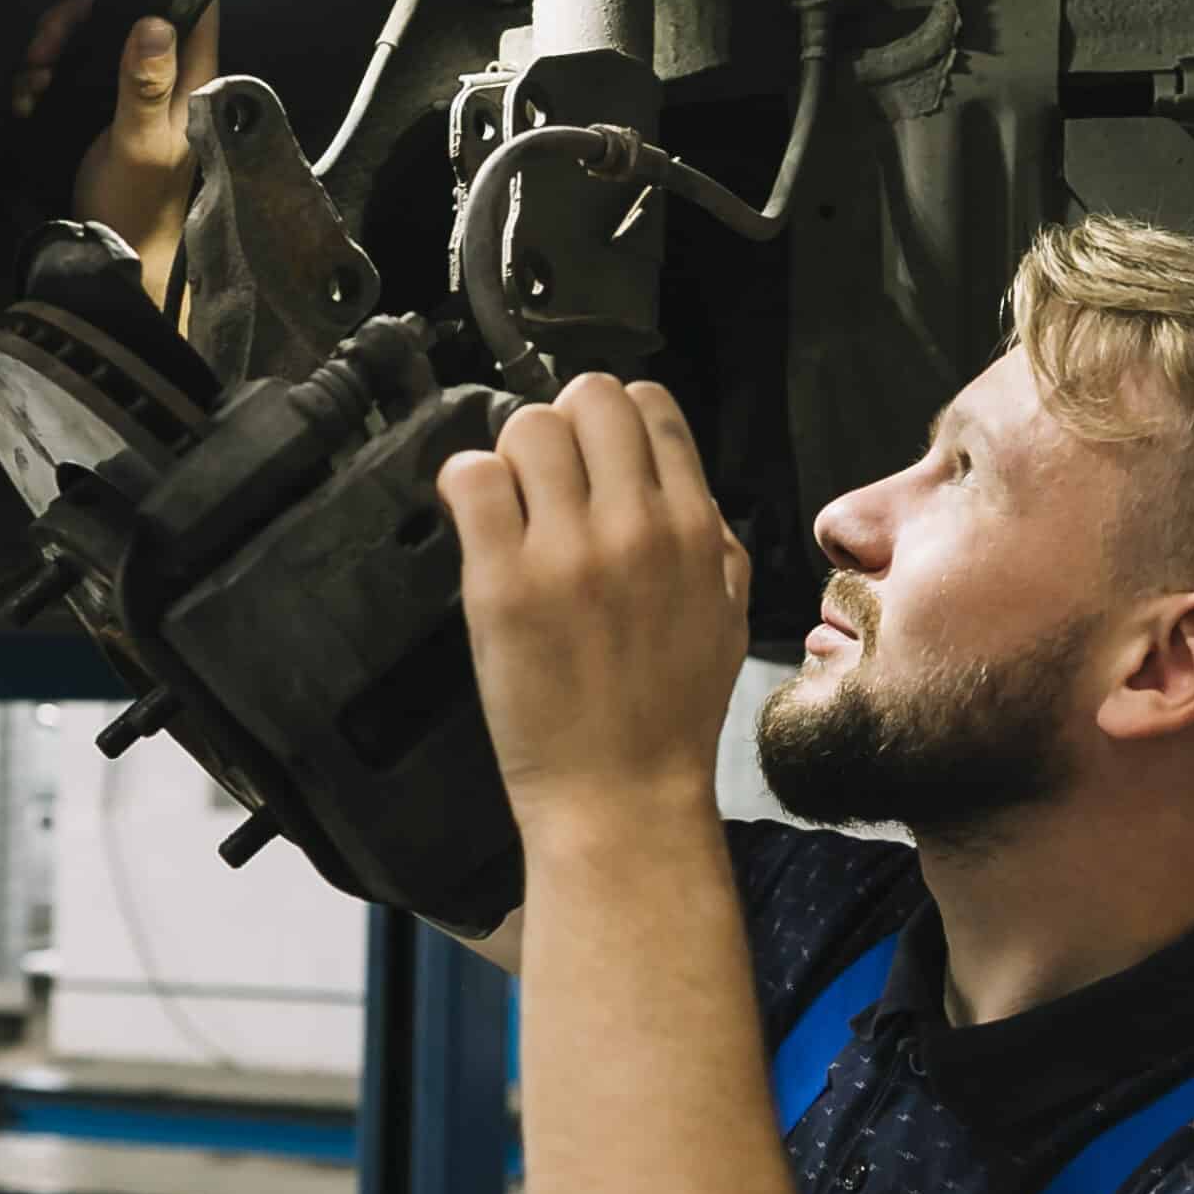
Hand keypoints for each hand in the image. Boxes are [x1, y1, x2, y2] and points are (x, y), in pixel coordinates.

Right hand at [11, 0, 219, 314]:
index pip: (193, 12)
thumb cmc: (133, 203)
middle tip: (40, 51)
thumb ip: (147, 86)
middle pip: (125, 18)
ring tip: (30, 85)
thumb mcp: (139, 143)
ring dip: (52, 55)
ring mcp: (130, 96)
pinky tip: (26, 102)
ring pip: (91, 45)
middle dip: (75, 25)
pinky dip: (44, 81)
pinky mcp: (100, 112)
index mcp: (189, 83)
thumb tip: (155, 21)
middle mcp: (164, 81)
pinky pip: (70, 76)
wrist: (111, 255)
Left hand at [438, 375, 749, 832]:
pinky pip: (474, 479)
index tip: (594, 455)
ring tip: (513, 506)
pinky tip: (478, 519)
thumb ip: (710, 538)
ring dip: (514, 456)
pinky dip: (467, 484)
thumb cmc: (670, 715)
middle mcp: (634, 526)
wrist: (622, 795)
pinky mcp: (501, 584)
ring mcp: (567, 552)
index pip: (651, 406)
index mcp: (693, 528)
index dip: (615, 421)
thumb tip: (676, 483)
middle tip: (549, 478)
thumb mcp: (726, 613)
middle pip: (589, 397)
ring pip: (527, 428)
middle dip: (564, 426)